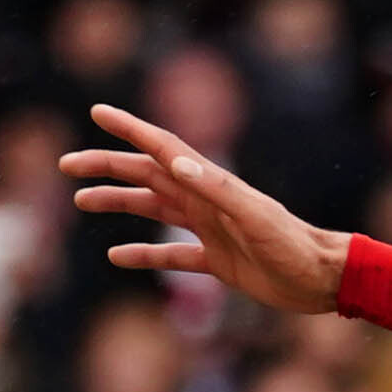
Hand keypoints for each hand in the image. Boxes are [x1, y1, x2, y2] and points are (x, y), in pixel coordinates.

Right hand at [62, 104, 349, 313]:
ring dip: (118, 203)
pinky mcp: (218, 261)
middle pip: (146, 176)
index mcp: (211, 183)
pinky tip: (117, 256)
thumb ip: (217, 189)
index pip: (161, 148)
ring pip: (153, 210)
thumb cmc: (294, 247)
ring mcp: (210, 230)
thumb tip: (174, 162)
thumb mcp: (255, 217)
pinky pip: (172, 255)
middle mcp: (206, 201)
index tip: (97, 112)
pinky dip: (144, 254)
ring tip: (81, 202)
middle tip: (67, 165)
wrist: (324, 280)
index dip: (129, 129)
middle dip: (106, 167)